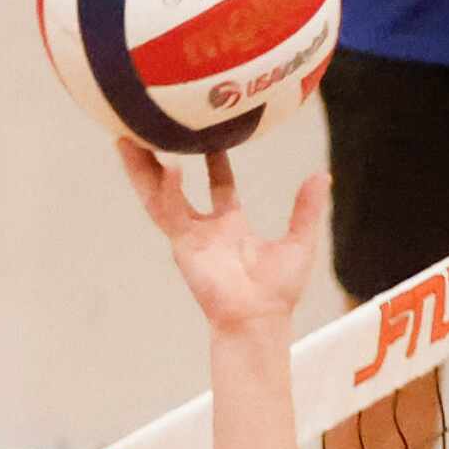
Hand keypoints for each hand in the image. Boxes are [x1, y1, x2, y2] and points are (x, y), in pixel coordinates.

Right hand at [116, 140, 327, 336]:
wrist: (260, 318)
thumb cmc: (278, 292)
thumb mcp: (299, 241)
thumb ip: (307, 209)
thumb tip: (322, 175)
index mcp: (230, 225)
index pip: (220, 184)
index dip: (215, 158)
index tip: (212, 131)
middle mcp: (205, 229)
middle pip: (176, 186)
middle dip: (161, 160)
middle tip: (149, 130)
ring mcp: (189, 237)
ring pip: (158, 196)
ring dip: (142, 169)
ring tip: (125, 138)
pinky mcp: (183, 247)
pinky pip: (171, 213)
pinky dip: (169, 190)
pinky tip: (168, 166)